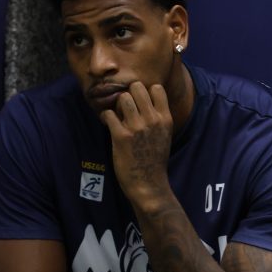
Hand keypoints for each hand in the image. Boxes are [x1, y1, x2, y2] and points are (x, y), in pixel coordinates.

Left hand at [100, 82, 172, 206]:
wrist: (148, 184)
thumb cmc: (154, 160)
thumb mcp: (164, 135)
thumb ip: (157, 117)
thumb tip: (144, 101)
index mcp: (165, 118)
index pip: (156, 88)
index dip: (145, 92)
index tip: (139, 103)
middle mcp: (152, 120)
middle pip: (137, 87)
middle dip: (128, 94)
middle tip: (125, 109)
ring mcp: (136, 127)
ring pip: (122, 97)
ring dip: (117, 105)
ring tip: (118, 117)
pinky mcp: (121, 136)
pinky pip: (109, 114)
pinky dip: (106, 117)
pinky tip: (109, 125)